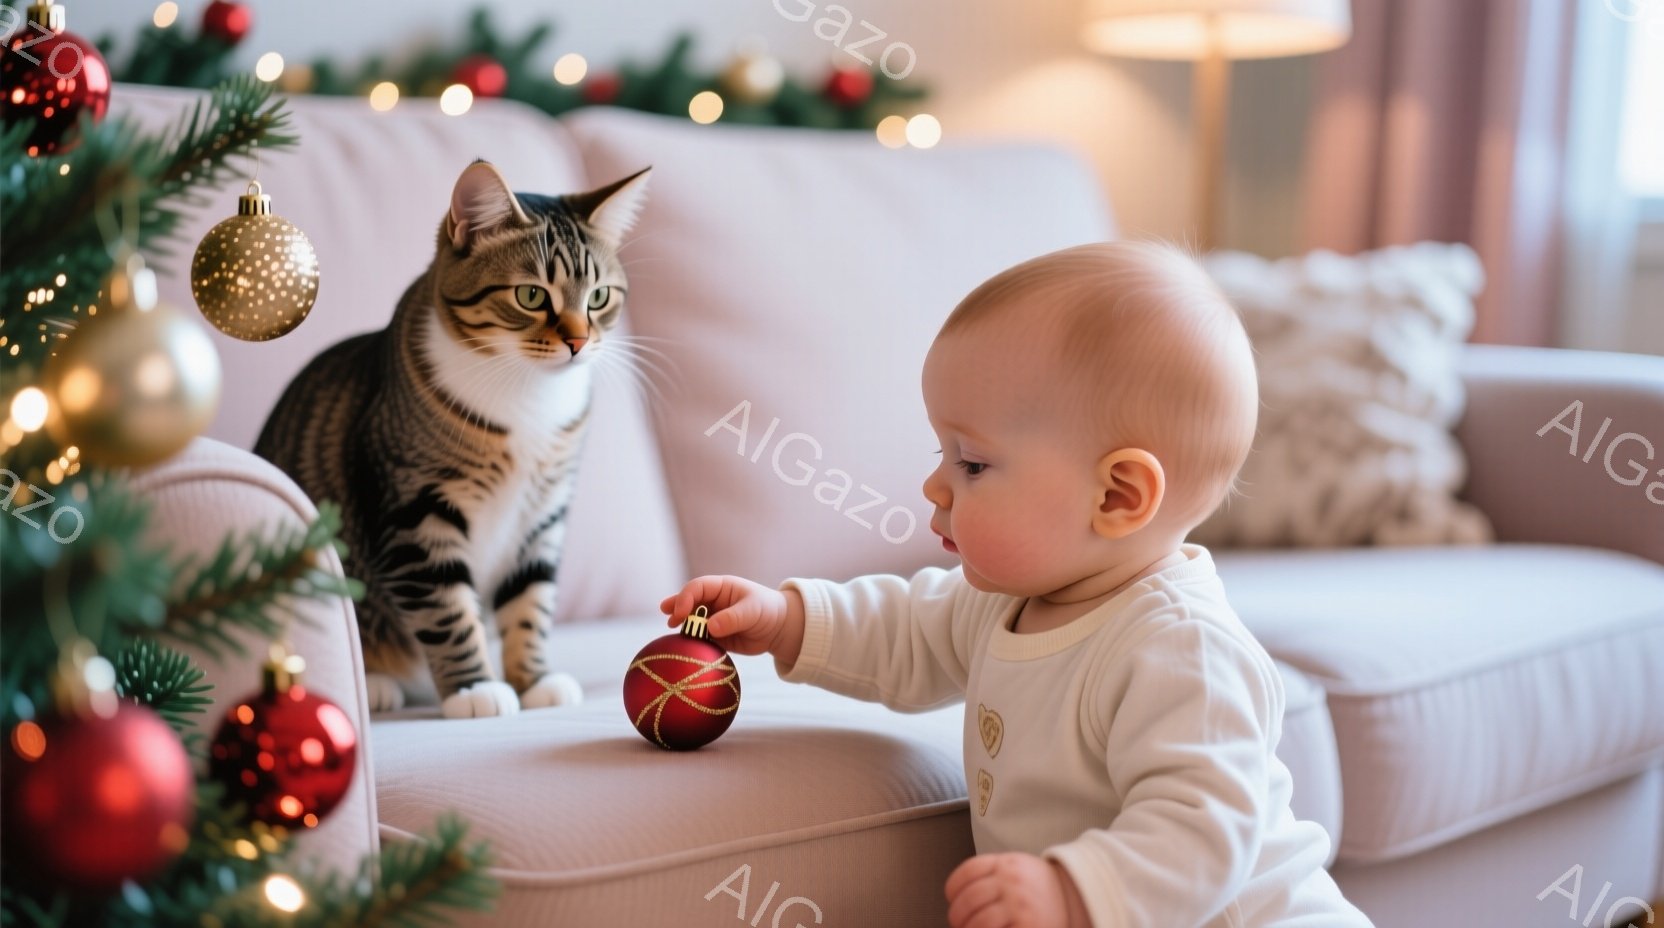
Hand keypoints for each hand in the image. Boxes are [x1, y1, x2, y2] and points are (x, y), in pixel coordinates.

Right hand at [660, 575, 805, 665]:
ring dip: (682, 626)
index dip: (685, 597)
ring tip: (673, 631)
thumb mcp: (752, 611)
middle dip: (676, 607)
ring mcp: (712, 619)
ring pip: (692, 621)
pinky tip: (685, 647)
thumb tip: (710, 627)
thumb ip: (732, 618)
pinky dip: (692, 642)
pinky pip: (699, 638)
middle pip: (689, 602)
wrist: (779, 629)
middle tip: (667, 615)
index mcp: (721, 588)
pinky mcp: (715, 637)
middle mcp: (713, 602)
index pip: (697, 587)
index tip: (680, 612)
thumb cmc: (768, 610)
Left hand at [945, 853, 1089, 927]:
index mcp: (1007, 863)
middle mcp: (1013, 882)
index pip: (968, 872)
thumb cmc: (1039, 889)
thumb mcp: (1016, 869)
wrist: (1078, 899)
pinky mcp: (1028, 926)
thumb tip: (956, 897)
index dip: (953, 889)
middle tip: (958, 923)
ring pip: (978, 922)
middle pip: (969, 899)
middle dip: (957, 916)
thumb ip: (990, 875)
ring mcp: (1020, 905)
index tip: (952, 899)